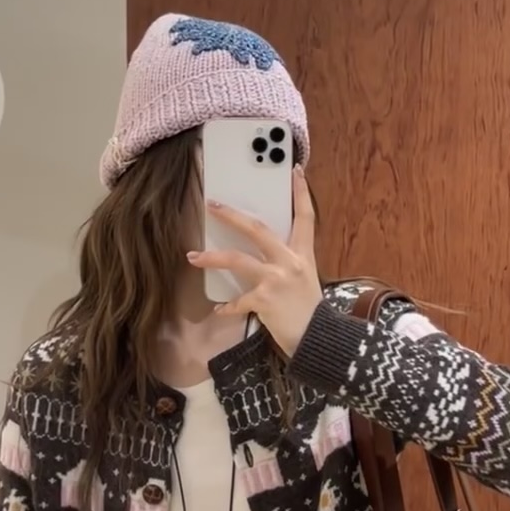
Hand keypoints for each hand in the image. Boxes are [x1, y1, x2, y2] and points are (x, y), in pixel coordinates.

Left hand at [187, 166, 323, 357]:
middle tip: (212, 205)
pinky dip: (227, 307)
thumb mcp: (304, 278)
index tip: (295, 172)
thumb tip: (263, 252)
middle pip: (257, 230)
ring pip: (237, 260)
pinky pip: (238, 300)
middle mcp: (289, 262)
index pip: (305, 217)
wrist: (317, 338)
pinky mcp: (264, 300)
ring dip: (212, 258)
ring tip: (193, 257)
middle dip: (231, 216)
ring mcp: (275, 279)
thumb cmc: (308, 309)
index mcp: (302, 254)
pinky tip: (219, 310)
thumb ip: (286, 262)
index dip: (300, 194)